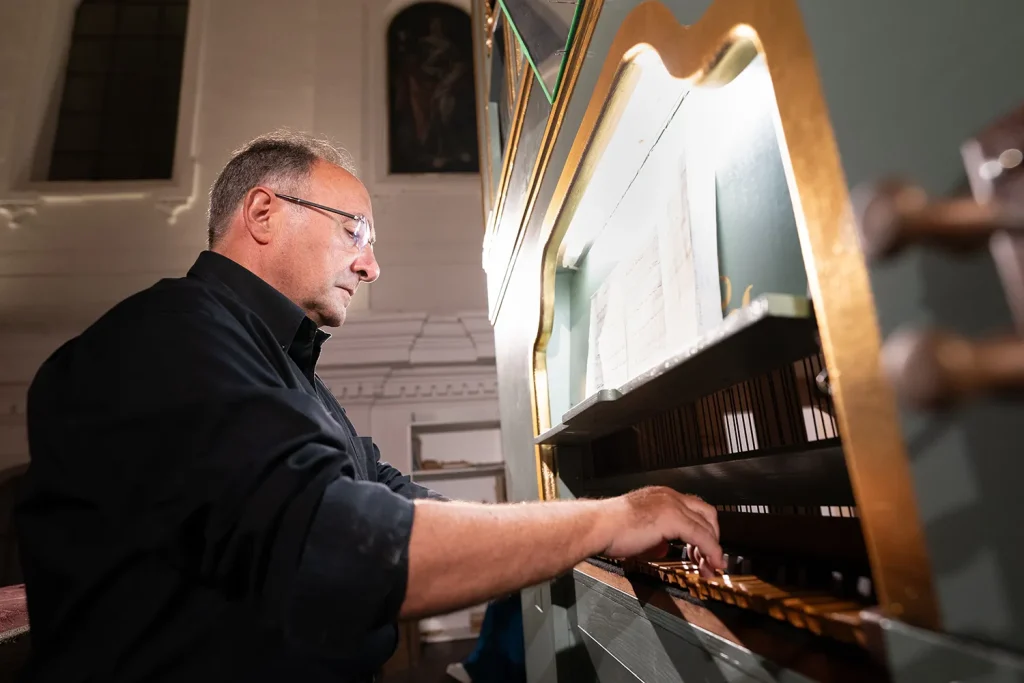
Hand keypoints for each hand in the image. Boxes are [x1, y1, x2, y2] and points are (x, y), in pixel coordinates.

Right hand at [596, 487, 724, 577]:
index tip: (702, 551)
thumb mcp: (639, 531)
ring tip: (710, 568)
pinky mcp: (673, 518)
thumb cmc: (609, 528)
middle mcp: (669, 496)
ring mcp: (672, 505)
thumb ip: (656, 537)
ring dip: (713, 549)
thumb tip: (664, 547)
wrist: (597, 526)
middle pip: (707, 514)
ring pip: (707, 526)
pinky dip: (711, 552)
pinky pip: (702, 537)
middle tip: (709, 560)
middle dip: (712, 538)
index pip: (693, 509)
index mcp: (661, 496)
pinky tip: (711, 565)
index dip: (702, 531)